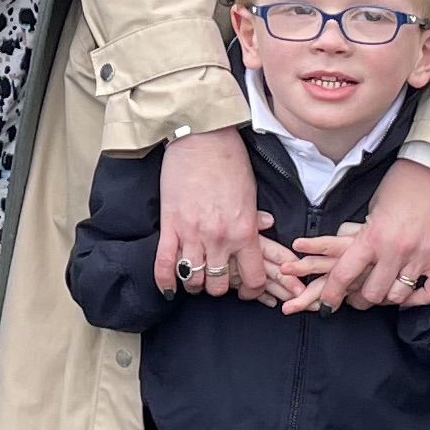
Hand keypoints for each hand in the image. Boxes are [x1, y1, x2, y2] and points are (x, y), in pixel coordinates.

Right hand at [152, 125, 272, 298]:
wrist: (201, 138)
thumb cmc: (229, 161)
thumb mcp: (250, 193)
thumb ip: (254, 218)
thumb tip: (265, 228)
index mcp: (244, 230)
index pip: (252, 278)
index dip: (252, 291)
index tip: (248, 291)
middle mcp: (219, 238)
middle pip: (219, 284)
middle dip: (220, 287)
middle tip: (218, 279)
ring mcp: (192, 234)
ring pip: (193, 279)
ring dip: (195, 284)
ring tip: (195, 278)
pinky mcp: (170, 225)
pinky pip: (164, 264)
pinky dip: (166, 281)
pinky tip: (169, 288)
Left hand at [281, 161, 429, 310]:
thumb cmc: (403, 182)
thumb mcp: (373, 207)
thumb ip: (363, 234)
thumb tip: (350, 252)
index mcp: (372, 235)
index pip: (344, 274)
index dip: (332, 294)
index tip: (327, 304)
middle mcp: (395, 250)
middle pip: (372, 294)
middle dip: (361, 298)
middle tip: (357, 296)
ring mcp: (420, 256)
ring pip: (398, 296)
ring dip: (388, 297)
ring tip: (382, 292)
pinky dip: (419, 298)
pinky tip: (411, 294)